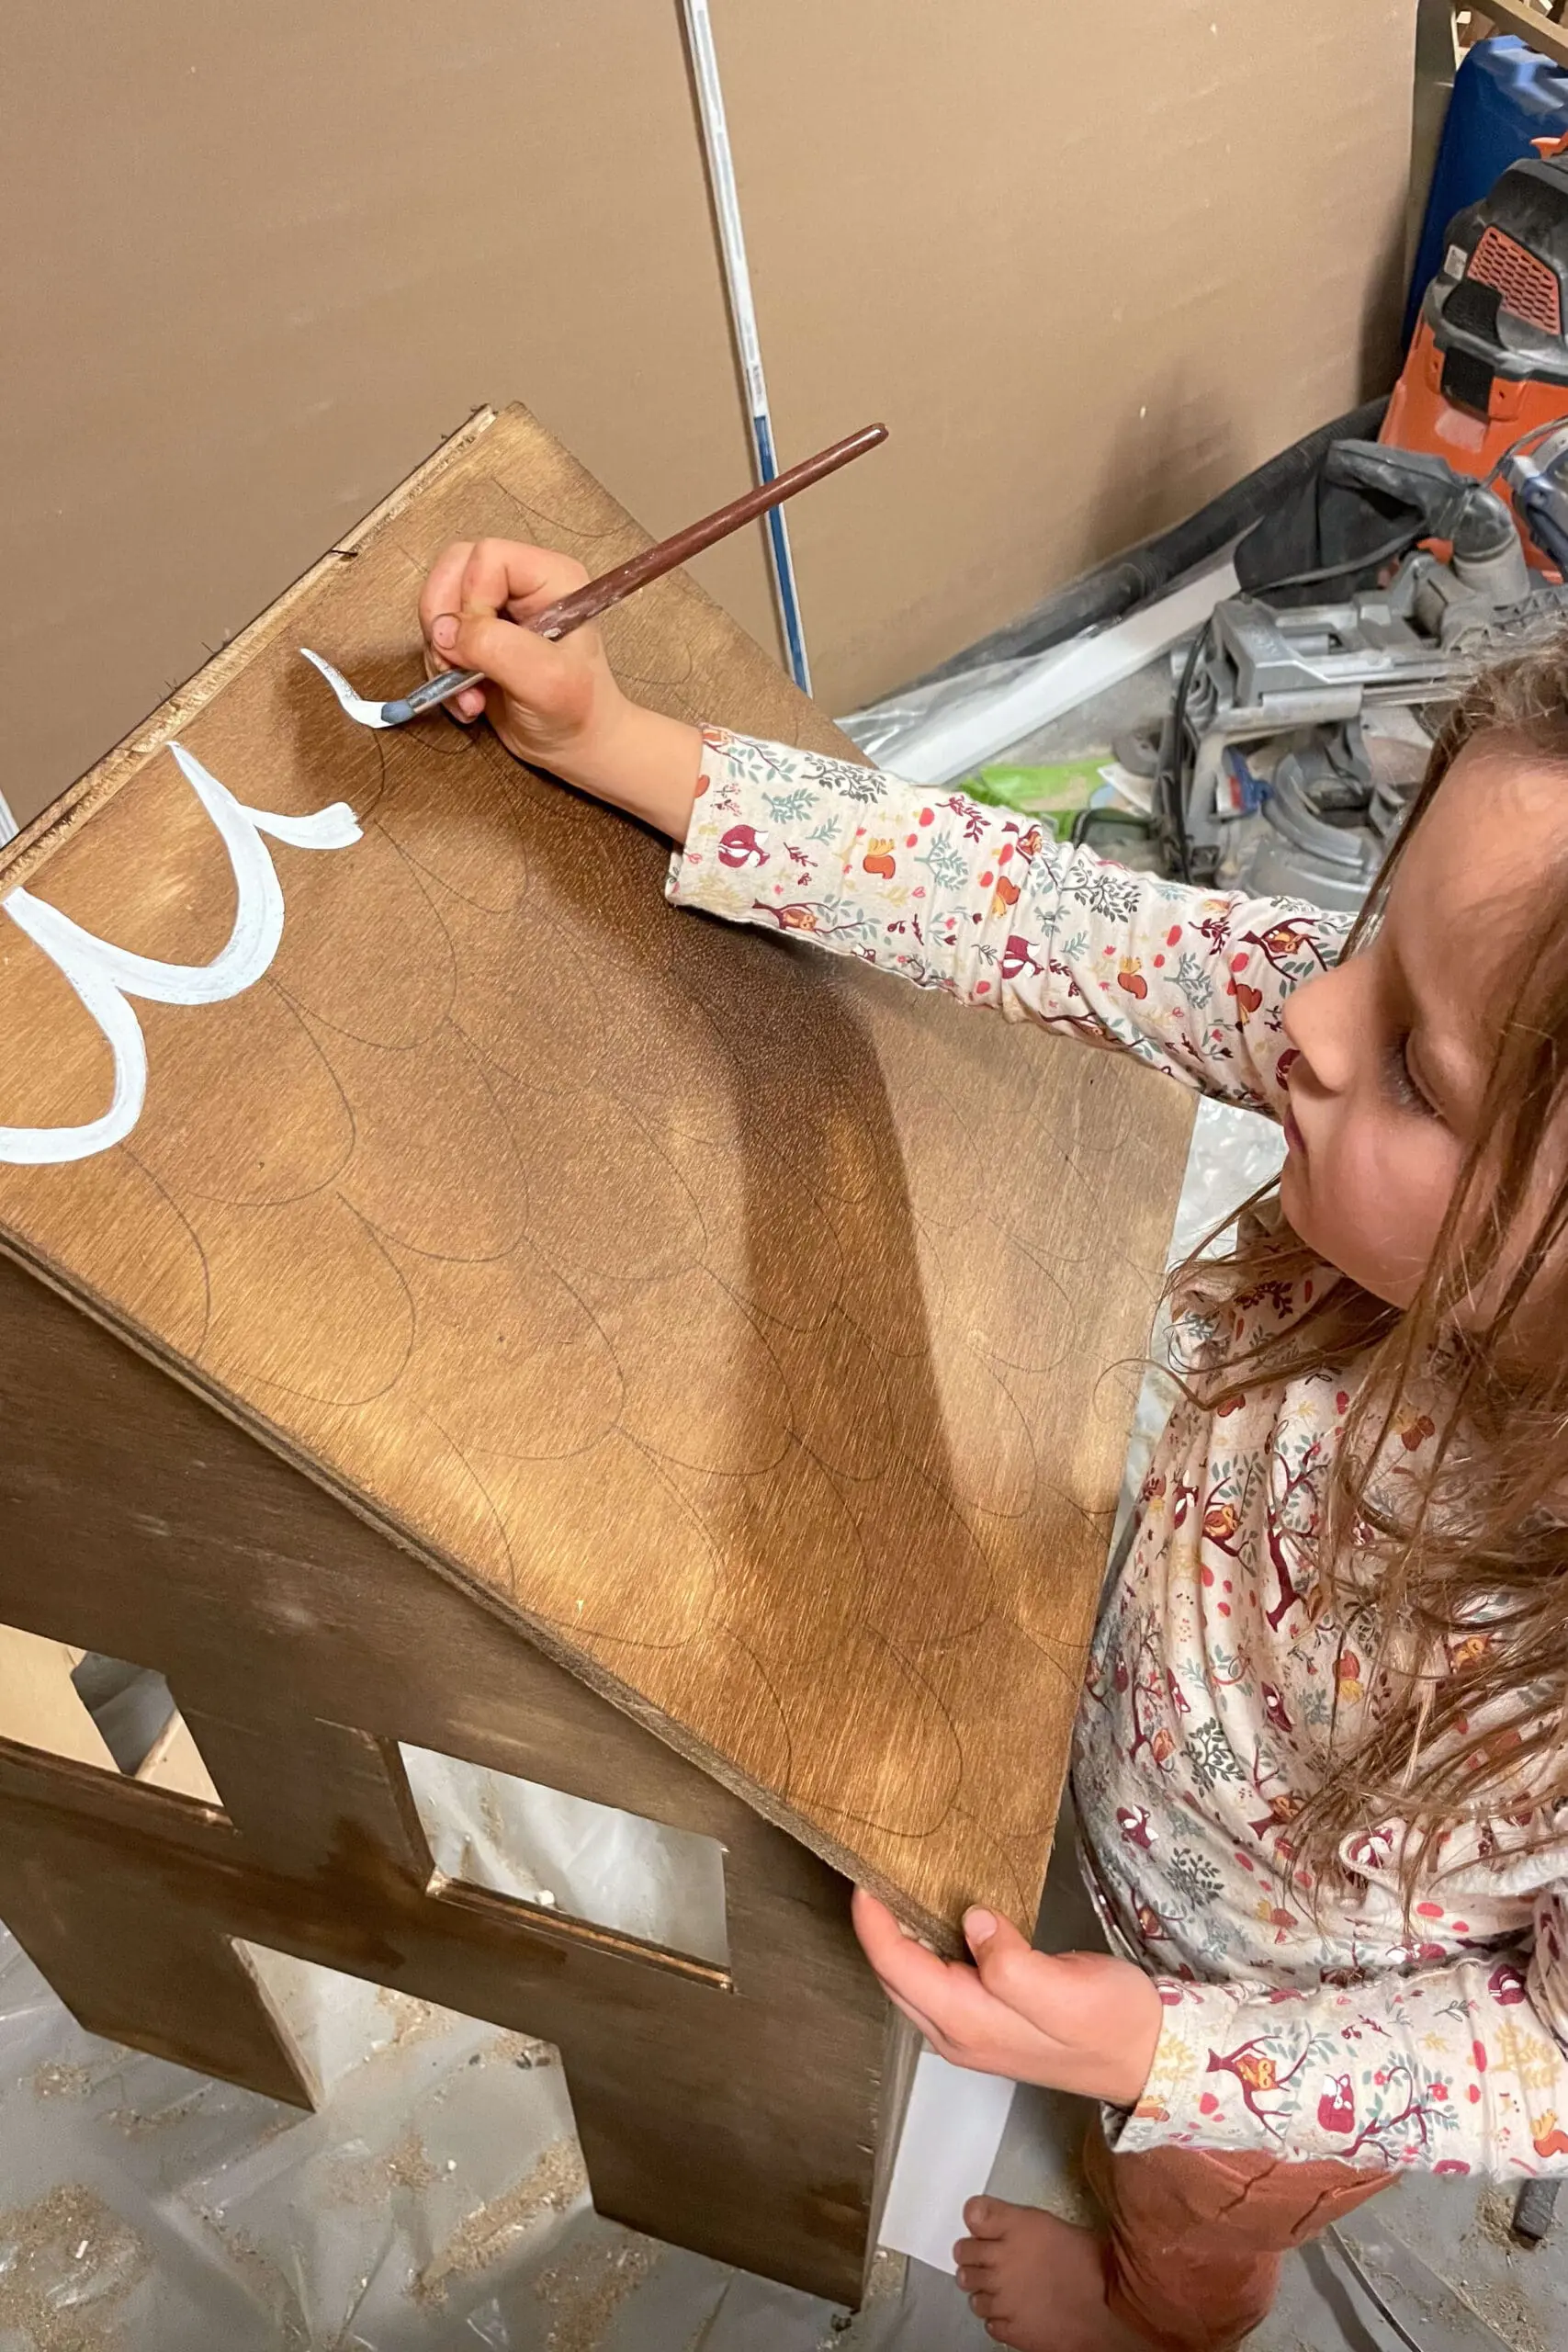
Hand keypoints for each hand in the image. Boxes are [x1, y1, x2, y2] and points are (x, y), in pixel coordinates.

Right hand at [418, 538, 701, 837]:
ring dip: (442, 656)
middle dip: (443, 623)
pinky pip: (439, 638)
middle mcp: (522, 585)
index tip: (482, 647)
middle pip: (453, 571)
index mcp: (551, 577)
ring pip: (440, 606)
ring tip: (469, 695)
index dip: (472, 598)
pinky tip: (469, 701)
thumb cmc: (577, 713)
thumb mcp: (545, 679)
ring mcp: (497, 610)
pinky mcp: (478, 638)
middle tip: (456, 666)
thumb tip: (444, 631)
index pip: (487, 557)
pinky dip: (442, 672)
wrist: (578, 747)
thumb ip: (496, 646)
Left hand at [852, 1889, 1161, 2107]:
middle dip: (875, 1926)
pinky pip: (935, 1982)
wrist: (1147, 2058)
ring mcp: (969, 2033)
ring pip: (910, 1981)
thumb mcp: (1064, 1991)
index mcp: (967, 2022)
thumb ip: (1011, 1962)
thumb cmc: (1112, 2022)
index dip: (873, 1921)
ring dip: (896, 1937)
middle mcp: (956, 2033)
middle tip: (875, 1870)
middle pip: (893, 1976)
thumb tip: (972, 1920)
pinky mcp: (985, 2023)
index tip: (864, 1875)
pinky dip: (922, 1947)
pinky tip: (933, 1917)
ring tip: (896, 1886)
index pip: (896, 1967)